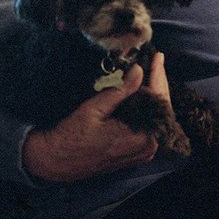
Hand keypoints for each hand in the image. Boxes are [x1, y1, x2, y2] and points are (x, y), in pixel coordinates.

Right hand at [22, 52, 171, 182]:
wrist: (57, 161)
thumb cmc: (72, 136)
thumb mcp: (95, 109)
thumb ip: (120, 91)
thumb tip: (139, 70)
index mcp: (142, 138)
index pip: (160, 101)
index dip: (159, 76)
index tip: (158, 57)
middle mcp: (148, 147)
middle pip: (161, 109)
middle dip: (158, 83)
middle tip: (155, 60)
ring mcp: (143, 152)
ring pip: (155, 117)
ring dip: (152, 95)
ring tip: (150, 71)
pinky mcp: (136, 153)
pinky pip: (148, 126)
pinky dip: (146, 108)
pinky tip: (141, 92)